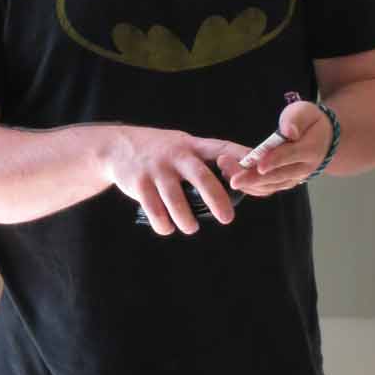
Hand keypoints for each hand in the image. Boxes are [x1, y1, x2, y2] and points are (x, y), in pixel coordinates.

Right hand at [102, 126, 251, 235]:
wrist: (116, 146)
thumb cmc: (160, 153)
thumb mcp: (183, 147)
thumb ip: (206, 162)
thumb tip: (241, 187)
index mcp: (193, 146)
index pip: (224, 149)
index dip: (241, 160)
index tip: (258, 173)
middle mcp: (176, 155)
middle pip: (201, 176)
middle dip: (216, 198)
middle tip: (227, 218)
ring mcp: (157, 169)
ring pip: (176, 199)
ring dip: (186, 219)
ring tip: (191, 227)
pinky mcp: (139, 183)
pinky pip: (154, 210)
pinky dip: (163, 224)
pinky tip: (167, 227)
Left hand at [219, 101, 331, 196]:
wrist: (322, 140)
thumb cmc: (309, 122)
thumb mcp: (305, 112)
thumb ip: (296, 119)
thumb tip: (288, 131)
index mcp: (310, 150)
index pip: (290, 156)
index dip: (274, 160)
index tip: (258, 165)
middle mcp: (302, 170)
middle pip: (277, 177)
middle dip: (253, 178)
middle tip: (233, 178)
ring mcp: (292, 179)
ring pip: (269, 187)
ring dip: (247, 183)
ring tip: (226, 173)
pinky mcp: (283, 183)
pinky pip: (266, 189)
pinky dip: (249, 187)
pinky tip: (232, 178)